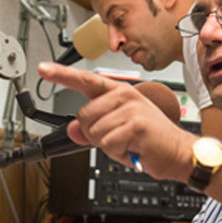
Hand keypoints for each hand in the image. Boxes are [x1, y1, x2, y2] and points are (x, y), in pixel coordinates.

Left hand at [38, 62, 194, 181]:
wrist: (178, 152)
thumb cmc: (149, 140)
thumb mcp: (115, 133)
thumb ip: (91, 129)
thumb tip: (71, 130)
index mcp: (117, 92)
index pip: (84, 81)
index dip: (61, 75)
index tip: (43, 68)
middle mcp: (123, 95)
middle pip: (83, 117)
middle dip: (95, 135)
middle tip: (119, 138)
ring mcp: (130, 108)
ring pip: (94, 133)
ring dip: (108, 146)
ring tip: (128, 143)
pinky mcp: (135, 124)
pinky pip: (107, 144)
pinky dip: (118, 153)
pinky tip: (133, 148)